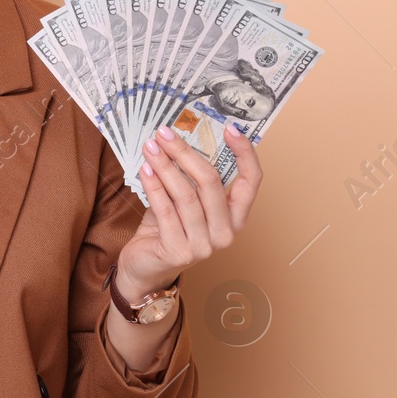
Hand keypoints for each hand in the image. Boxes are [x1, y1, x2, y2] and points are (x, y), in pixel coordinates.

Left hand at [118, 121, 262, 300]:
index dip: (245, 153)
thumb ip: (187, 179)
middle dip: (185, 153)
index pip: (251, 182)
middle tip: (164, 133)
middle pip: (210, 183)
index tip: (230, 128)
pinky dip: (154, 185)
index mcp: (235, 218)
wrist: (144, 269)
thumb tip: (176, 140)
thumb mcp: (182, 203)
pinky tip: (145, 169)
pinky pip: (164, 209)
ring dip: (165, 166)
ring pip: (185, 194)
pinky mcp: (178, 251)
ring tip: (150, 147)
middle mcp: (226, 233)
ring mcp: (204, 245)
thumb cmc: (165, 230)